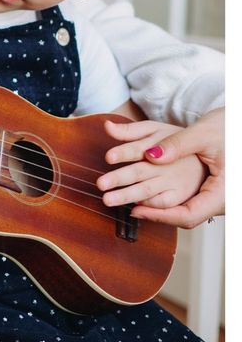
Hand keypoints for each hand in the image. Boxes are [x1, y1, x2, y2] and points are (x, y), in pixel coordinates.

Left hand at [97, 108, 223, 227]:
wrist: (241, 125)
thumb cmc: (230, 128)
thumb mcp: (202, 134)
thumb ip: (177, 145)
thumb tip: (149, 155)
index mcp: (223, 192)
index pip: (189, 216)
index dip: (160, 215)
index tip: (134, 209)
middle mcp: (221, 200)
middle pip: (180, 215)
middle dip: (146, 211)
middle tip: (112, 200)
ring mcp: (215, 196)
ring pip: (181, 210)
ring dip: (152, 206)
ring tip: (122, 199)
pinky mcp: (209, 190)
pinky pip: (186, 202)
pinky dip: (164, 199)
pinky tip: (142, 193)